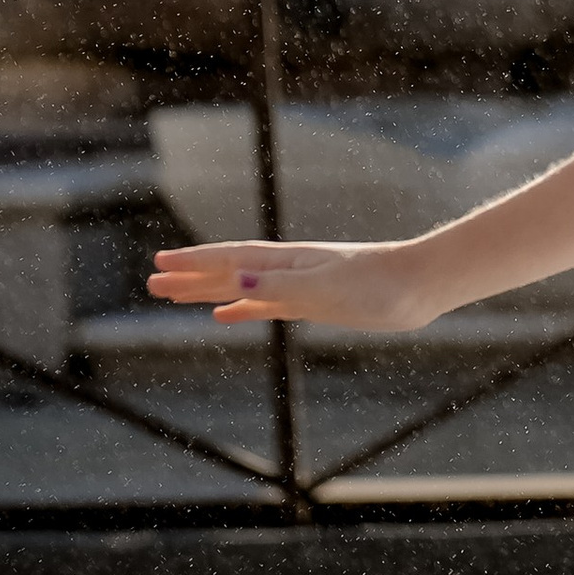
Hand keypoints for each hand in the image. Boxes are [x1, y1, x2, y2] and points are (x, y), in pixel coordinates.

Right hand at [146, 241, 435, 332]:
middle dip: (191, 277)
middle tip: (152, 282)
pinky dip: (242, 308)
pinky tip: (226, 314)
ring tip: (176, 295)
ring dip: (209, 291)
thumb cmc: (379, 284)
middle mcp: (289, 270)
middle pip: (229, 271)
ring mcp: (301, 285)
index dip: (194, 264)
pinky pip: (266, 305)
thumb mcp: (327, 289)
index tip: (159, 264)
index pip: (230, 260)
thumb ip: (281, 286)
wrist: (420, 285)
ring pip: (242, 286)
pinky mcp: (314, 303)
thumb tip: (235, 279)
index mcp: (288, 262)